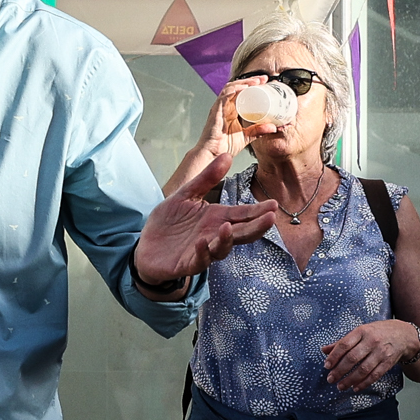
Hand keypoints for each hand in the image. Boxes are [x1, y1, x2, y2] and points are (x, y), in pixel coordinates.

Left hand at [131, 193, 277, 292]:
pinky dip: (201, 253)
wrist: (146, 247)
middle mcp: (214, 235)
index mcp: (217, 218)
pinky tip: (201, 242)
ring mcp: (203, 251)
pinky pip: (198, 260)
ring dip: (226, 240)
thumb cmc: (169, 222)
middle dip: (256, 227)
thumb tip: (226, 156)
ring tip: (228, 227)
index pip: (243, 215)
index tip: (274, 204)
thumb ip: (206, 179)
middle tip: (270, 219)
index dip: (258, 211)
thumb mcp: (186, 195)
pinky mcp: (187, 264)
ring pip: (221, 249)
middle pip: (240, 233)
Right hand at [192, 82, 257, 161]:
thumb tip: (274, 128)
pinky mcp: (215, 111)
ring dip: (244, 82)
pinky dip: (233, 90)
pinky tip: (243, 87)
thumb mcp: (246, 137)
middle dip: (250, 80)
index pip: (241, 92)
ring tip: (256, 81)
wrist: (213, 155)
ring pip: (230, 88)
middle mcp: (224, 107)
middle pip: (237, 87)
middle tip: (263, 79)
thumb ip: (258, 131)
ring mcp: (219, 108)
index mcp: (231, 110)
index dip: (252, 85)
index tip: (265, 82)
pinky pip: (224, 96)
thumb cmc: (225, 147)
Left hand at [322, 319, 419, 391]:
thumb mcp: (360, 331)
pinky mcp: (388, 362)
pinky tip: (355, 387)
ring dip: (350, 380)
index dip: (334, 356)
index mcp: (362, 331)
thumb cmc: (378, 332)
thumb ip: (342, 341)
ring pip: (363, 369)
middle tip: (331, 379)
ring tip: (340, 386)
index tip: (327, 366)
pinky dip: (364, 383)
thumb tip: (324, 350)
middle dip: (339, 370)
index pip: (344, 345)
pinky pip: (374, 375)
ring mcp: (381, 352)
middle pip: (352, 358)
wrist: (404, 334)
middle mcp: (372, 341)